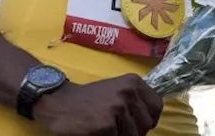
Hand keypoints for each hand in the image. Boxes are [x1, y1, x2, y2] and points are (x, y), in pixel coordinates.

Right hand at [33, 74, 162, 135]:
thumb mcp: (117, 90)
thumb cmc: (89, 100)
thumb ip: (135, 102)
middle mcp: (127, 93)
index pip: (156, 108)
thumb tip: (150, 123)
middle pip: (146, 126)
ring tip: (105, 130)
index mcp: (133, 83)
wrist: (57, 102)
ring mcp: (116, 108)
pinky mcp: (105, 125)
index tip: (137, 124)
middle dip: (134, 132)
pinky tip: (95, 132)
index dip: (148, 120)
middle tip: (116, 129)